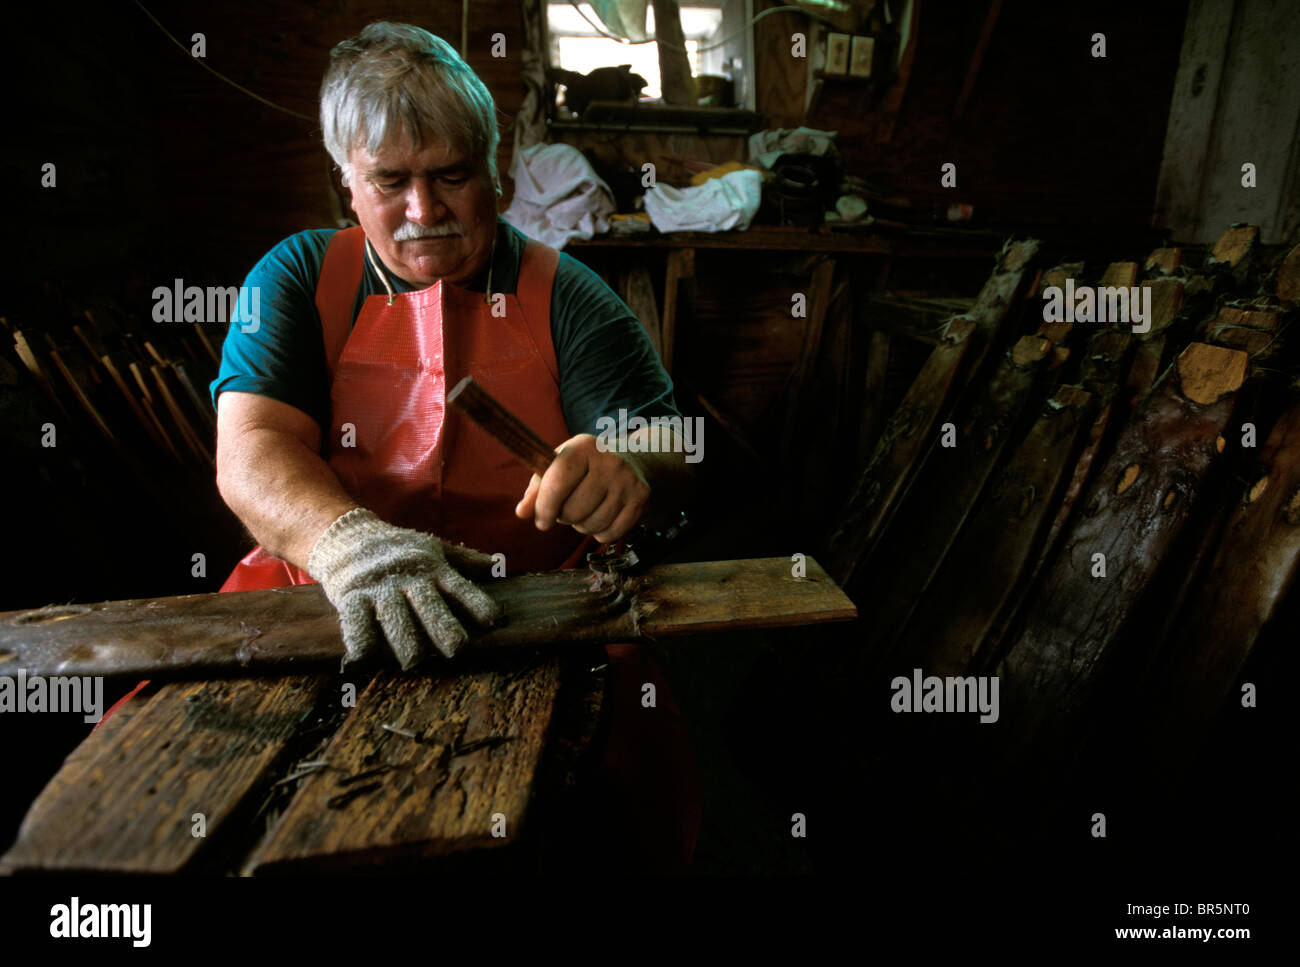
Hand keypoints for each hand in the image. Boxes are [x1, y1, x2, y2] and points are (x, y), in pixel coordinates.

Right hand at [307, 508, 501, 669]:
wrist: (347, 535)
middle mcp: (409, 580)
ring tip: (414, 660)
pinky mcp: (350, 597)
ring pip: (395, 618)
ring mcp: (379, 589)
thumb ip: (464, 560)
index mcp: (432, 570)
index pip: (460, 588)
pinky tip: (364, 656)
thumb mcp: (432, 549)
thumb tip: (496, 565)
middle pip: (430, 607)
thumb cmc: (398, 549)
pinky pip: (356, 621)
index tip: (491, 619)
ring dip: (405, 640)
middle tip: (456, 649)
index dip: (475, 603)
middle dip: (443, 628)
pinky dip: (359, 639)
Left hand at [514, 433, 649, 542]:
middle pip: (574, 510)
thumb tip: (522, 513)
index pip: (559, 480)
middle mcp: (609, 461)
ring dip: (582, 526)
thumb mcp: (561, 465)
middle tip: (569, 507)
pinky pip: (611, 534)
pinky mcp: (641, 499)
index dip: (545, 506)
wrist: (636, 459)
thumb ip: (537, 488)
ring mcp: (627, 481)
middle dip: (565, 517)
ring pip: (592, 525)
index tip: (541, 521)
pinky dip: (601, 533)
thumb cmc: (587, 465)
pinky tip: (602, 518)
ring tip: (586, 510)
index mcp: (583, 447)